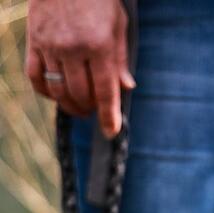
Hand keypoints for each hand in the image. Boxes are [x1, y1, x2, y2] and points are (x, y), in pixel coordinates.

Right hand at [26, 0, 134, 138]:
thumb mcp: (117, 24)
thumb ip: (120, 59)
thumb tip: (126, 89)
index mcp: (98, 44)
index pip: (104, 91)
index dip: (108, 116)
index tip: (111, 131)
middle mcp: (72, 47)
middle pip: (80, 94)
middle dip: (90, 109)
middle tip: (95, 109)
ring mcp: (49, 44)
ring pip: (58, 90)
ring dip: (70, 105)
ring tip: (79, 106)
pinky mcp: (33, 40)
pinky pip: (35, 77)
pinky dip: (46, 92)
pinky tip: (57, 95)